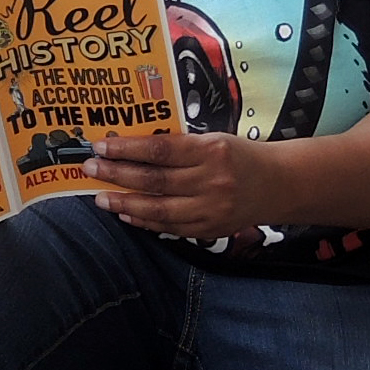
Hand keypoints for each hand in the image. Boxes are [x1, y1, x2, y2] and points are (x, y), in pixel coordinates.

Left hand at [84, 129, 269, 241]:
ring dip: (125, 203)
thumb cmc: (238, 155)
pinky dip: (145, 221)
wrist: (278, 184)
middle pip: (154, 180)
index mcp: (210, 151)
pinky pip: (170, 227)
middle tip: (91, 169)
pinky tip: (126, 213)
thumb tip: (130, 149)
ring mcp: (211, 209)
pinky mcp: (209, 229)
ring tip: (101, 198)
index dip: (126, 148)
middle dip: (117, 174)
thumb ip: (176, 145)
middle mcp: (211, 181)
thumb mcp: (212, 139)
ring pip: (158, 209)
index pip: (159, 149)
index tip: (100, 146)